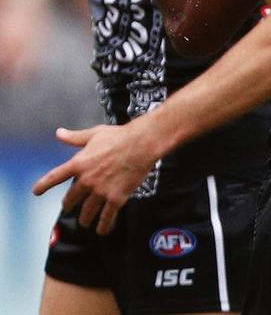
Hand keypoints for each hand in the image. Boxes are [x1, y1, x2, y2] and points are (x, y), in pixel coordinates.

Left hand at [32, 123, 160, 234]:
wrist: (141, 144)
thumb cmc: (119, 137)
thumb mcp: (94, 134)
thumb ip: (75, 137)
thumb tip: (59, 133)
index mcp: (79, 164)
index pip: (55, 177)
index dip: (44, 185)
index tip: (36, 192)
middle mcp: (86, 180)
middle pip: (71, 198)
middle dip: (69, 204)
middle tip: (69, 207)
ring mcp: (101, 191)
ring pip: (88, 211)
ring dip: (85, 218)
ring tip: (85, 222)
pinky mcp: (116, 198)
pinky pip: (107, 216)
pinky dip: (104, 225)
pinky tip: (102, 230)